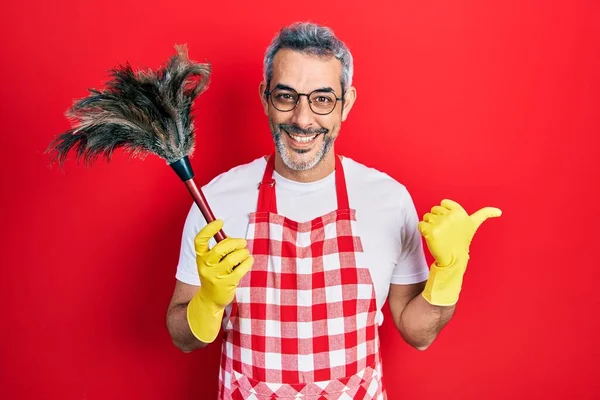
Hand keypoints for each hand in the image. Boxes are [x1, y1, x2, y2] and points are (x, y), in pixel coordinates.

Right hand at [187, 219, 252, 342]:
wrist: (210, 299)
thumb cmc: (214, 274)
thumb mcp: (211, 261)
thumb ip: (220, 248)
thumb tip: (232, 238)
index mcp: (200, 257)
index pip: (200, 240)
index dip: (209, 229)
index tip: (220, 221)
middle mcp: (206, 266)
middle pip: (220, 248)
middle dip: (235, 242)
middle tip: (242, 242)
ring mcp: (216, 276)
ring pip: (233, 258)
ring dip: (243, 252)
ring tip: (245, 253)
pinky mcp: (227, 284)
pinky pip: (241, 268)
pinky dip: (248, 262)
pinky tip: (249, 260)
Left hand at [418, 199, 501, 267]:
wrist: (453, 259)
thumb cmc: (461, 240)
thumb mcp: (473, 225)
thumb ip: (485, 214)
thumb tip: (500, 211)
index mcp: (460, 212)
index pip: (443, 203)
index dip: (443, 212)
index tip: (449, 224)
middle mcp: (451, 216)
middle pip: (434, 210)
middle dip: (436, 219)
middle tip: (444, 231)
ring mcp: (441, 223)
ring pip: (426, 217)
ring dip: (429, 225)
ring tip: (439, 235)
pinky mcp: (431, 231)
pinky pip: (420, 225)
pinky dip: (423, 231)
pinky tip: (431, 238)